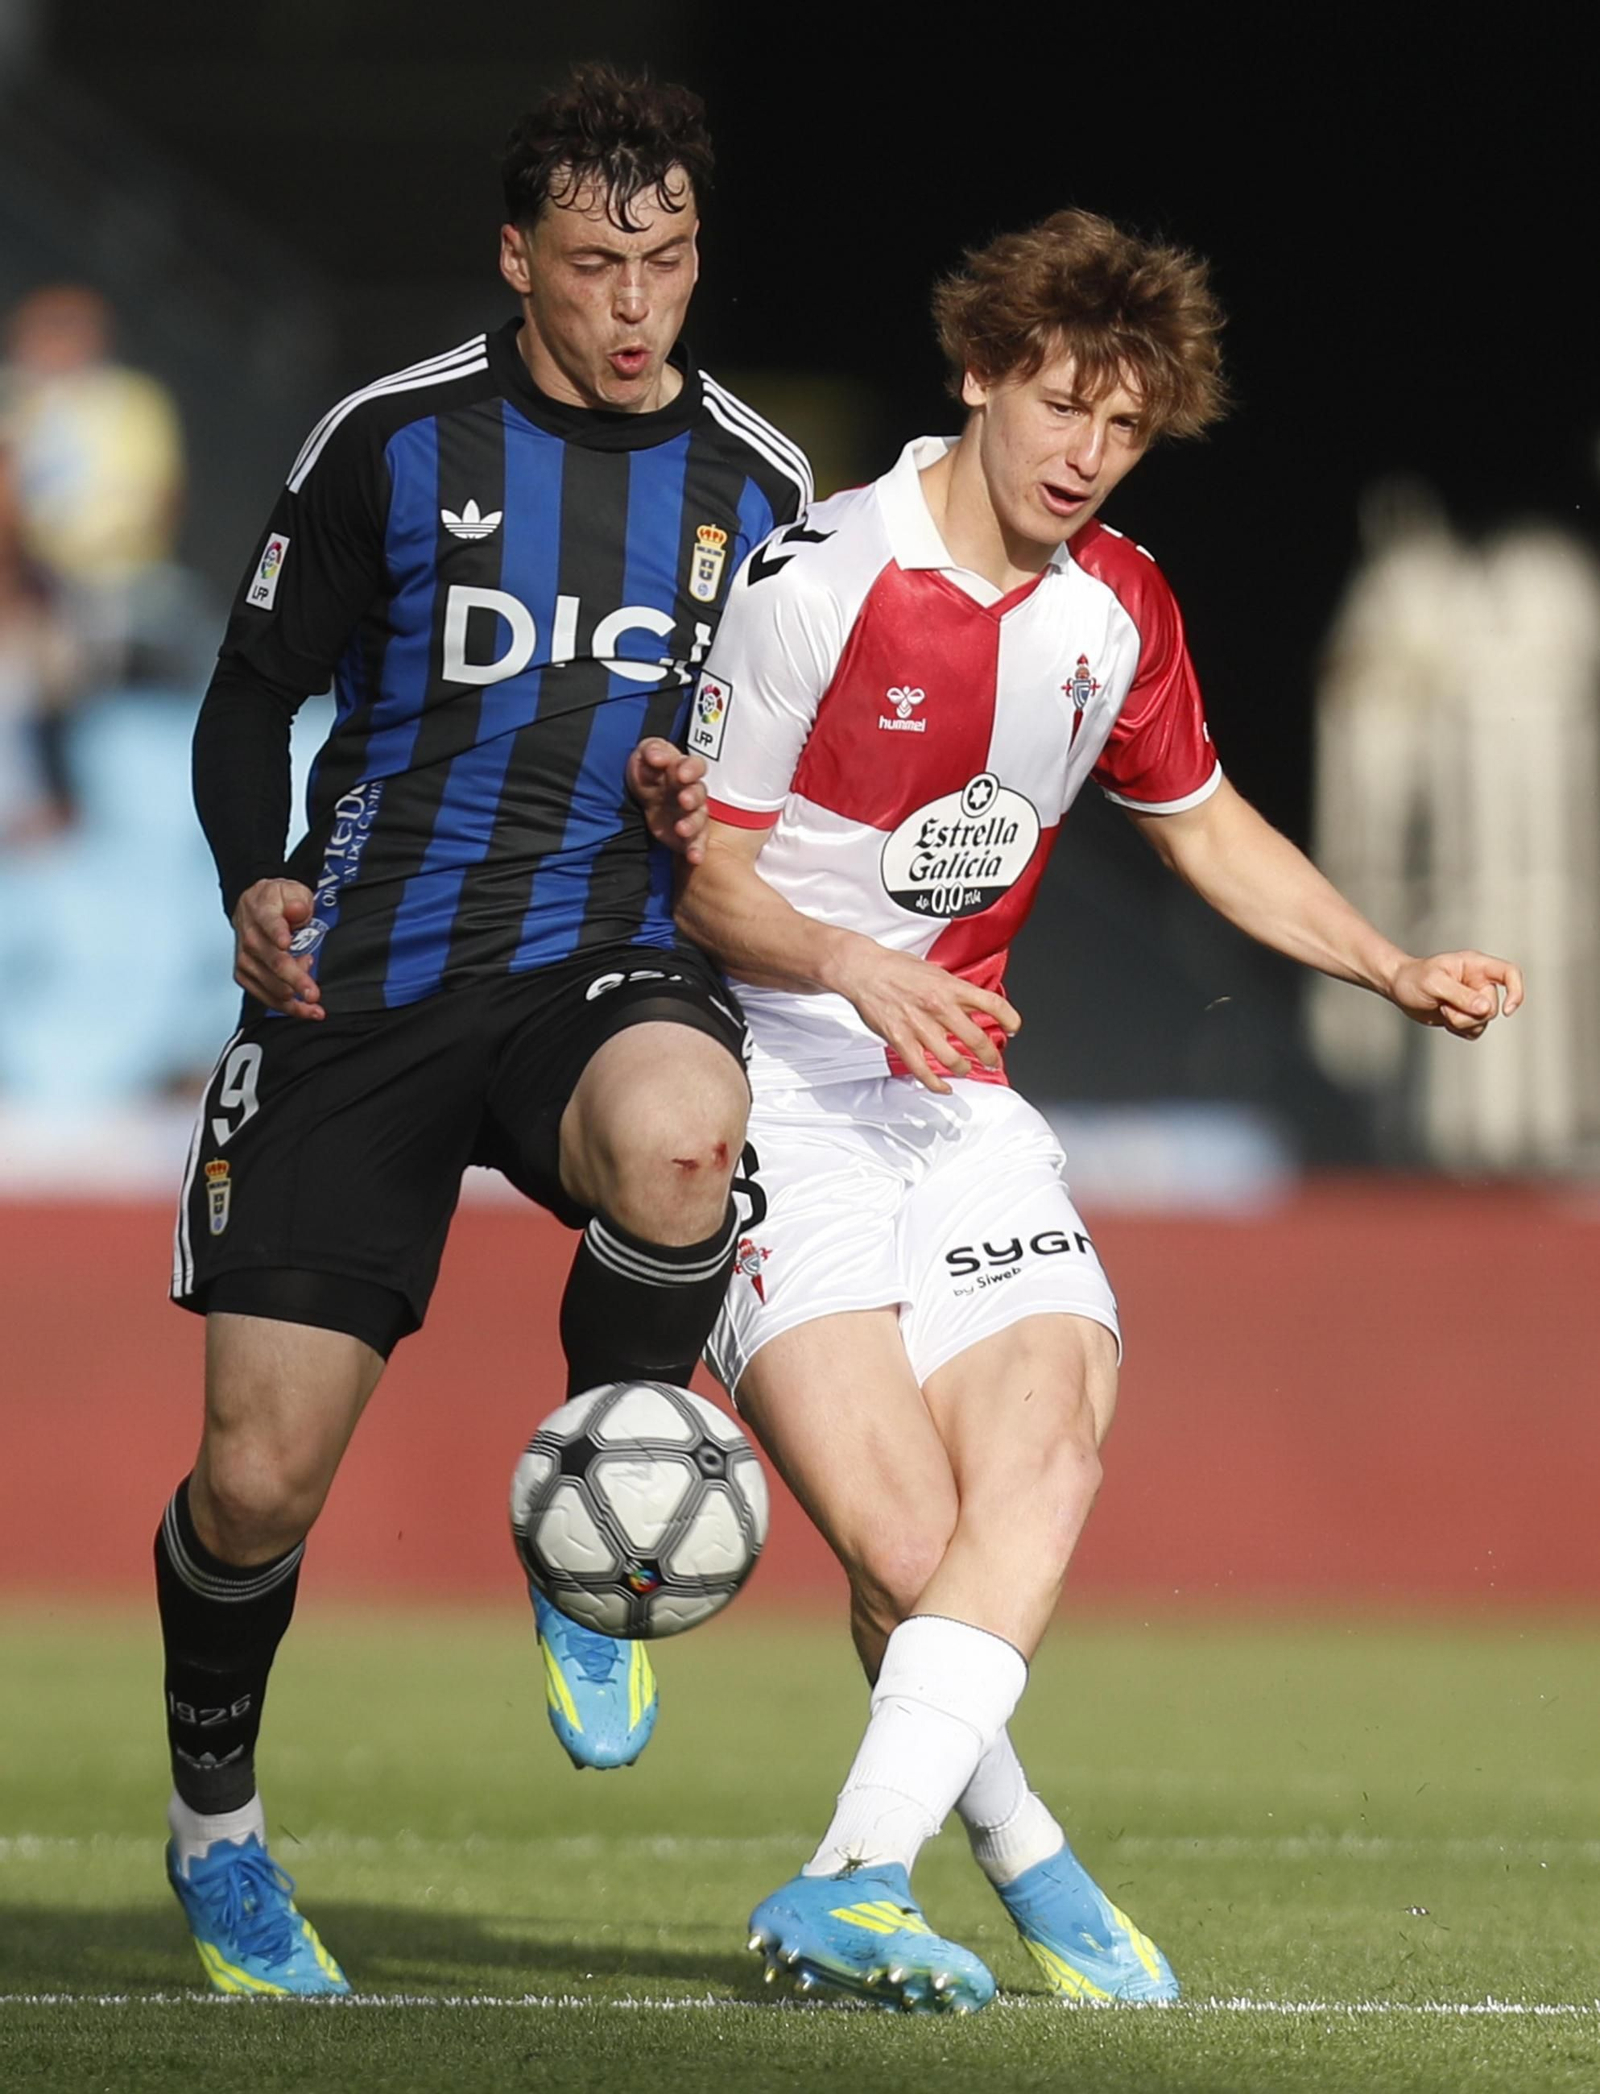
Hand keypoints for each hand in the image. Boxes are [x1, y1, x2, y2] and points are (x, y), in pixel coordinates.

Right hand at [232, 878, 323, 1018]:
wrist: (255, 906)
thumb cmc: (276, 902)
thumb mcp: (293, 890)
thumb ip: (298, 900)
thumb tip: (298, 910)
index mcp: (262, 912)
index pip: (269, 923)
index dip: (277, 933)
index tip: (286, 943)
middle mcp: (250, 937)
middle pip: (273, 961)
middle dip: (294, 980)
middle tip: (312, 993)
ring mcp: (246, 958)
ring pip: (268, 984)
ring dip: (293, 999)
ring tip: (314, 1004)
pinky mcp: (245, 975)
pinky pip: (264, 996)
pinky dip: (285, 1005)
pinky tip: (301, 1005)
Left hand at [627, 737, 708, 864]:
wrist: (638, 801)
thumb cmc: (647, 775)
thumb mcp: (644, 757)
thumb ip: (652, 751)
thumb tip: (657, 755)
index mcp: (681, 771)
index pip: (694, 765)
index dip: (691, 768)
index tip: (680, 774)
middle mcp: (690, 793)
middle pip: (699, 793)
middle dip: (693, 796)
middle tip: (683, 800)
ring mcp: (689, 816)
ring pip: (699, 819)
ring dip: (693, 824)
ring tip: (682, 829)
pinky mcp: (685, 838)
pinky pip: (695, 844)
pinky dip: (697, 850)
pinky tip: (694, 857)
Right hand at [830, 938, 1020, 1093]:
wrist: (864, 970)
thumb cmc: (895, 968)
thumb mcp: (934, 971)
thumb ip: (953, 989)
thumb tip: (970, 1003)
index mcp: (951, 987)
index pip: (992, 1004)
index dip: (1009, 1019)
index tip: (1013, 1028)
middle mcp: (939, 1007)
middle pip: (977, 1039)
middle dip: (990, 1056)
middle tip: (992, 1060)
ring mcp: (920, 1025)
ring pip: (952, 1060)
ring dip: (964, 1069)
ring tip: (965, 1070)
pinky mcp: (901, 1040)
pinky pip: (922, 1070)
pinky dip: (936, 1084)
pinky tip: (943, 1087)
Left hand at [1388, 950, 1523, 1037]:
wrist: (1398, 987)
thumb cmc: (1413, 978)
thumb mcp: (1434, 984)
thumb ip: (1460, 995)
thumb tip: (1486, 1007)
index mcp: (1476, 965)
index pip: (1510, 974)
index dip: (1516, 992)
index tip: (1506, 1011)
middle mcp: (1479, 982)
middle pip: (1493, 1007)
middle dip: (1468, 1014)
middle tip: (1444, 1006)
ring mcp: (1474, 999)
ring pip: (1483, 1021)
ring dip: (1461, 1023)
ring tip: (1442, 1009)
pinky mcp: (1466, 1014)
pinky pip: (1474, 1030)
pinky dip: (1459, 1029)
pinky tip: (1444, 1018)